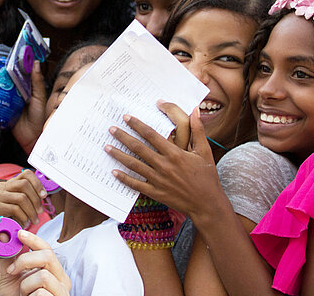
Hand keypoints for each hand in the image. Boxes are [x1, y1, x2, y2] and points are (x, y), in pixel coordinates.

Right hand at [0, 170, 47, 228]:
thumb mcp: (22, 203)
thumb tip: (43, 193)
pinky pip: (15, 209)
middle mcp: (3, 186)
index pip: (26, 174)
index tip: (43, 195)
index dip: (37, 183)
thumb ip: (30, 196)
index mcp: (11, 183)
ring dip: (31, 211)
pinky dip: (24, 217)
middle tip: (40, 211)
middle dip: (36, 199)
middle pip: (24, 184)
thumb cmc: (12, 215)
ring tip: (34, 220)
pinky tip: (25, 222)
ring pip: (21, 198)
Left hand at [0, 229, 70, 295]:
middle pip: (48, 256)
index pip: (47, 248)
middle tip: (11, 270)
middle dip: (25, 260)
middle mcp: (61, 280)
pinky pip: (41, 293)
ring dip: (25, 285)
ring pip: (43, 275)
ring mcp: (61, 292)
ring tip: (23, 294)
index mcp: (52, 271)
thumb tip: (4, 239)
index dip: (33, 239)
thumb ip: (9, 259)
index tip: (19, 234)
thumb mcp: (10, 278)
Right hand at [12, 61, 46, 153]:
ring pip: (3, 85)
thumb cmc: (39, 117)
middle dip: (5, 68)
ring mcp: (10, 98)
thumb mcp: (39, 98)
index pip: (23, 71)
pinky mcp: (3, 106)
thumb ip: (37, 82)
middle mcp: (19, 90)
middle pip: (11, 76)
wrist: (31, 137)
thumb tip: (36, 63)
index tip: (15, 50)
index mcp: (29, 87)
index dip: (19, 61)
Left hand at [105, 105, 222, 220]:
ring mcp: (159, 180)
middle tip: (111, 129)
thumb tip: (195, 110)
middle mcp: (164, 166)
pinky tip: (114, 172)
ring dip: (119, 155)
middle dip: (123, 137)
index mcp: (175, 154)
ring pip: (134, 165)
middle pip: (139, 148)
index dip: (138, 125)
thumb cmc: (207, 176)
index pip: (152, 135)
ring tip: (106, 147)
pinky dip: (125, 178)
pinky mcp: (156, 193)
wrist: (207, 204)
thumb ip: (198, 130)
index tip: (127, 117)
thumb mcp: (204, 151)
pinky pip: (137, 184)